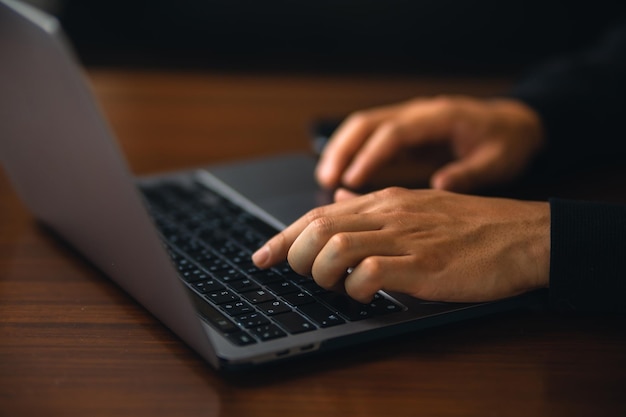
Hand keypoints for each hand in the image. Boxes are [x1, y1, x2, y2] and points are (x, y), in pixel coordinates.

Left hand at [252, 187, 549, 302]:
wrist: (523, 234)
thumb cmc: (470, 225)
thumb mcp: (417, 204)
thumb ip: (374, 204)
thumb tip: (340, 197)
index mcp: (385, 199)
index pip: (319, 212)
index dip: (284, 237)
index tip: (262, 257)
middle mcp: (389, 213)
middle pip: (318, 227)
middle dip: (297, 255)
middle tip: (302, 275)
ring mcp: (407, 237)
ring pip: (338, 246)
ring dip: (322, 271)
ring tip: (333, 284)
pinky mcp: (426, 264)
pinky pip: (372, 272)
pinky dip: (356, 287)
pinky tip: (363, 294)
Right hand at [315, 96, 544, 192]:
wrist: (512, 124)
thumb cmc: (505, 142)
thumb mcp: (498, 161)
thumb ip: (470, 173)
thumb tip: (440, 184)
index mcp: (440, 117)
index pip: (394, 132)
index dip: (370, 155)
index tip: (352, 180)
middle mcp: (417, 112)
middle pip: (367, 123)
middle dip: (342, 150)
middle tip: (326, 180)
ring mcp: (408, 118)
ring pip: (362, 127)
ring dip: (340, 150)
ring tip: (325, 179)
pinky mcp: (404, 131)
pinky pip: (369, 137)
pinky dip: (350, 153)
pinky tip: (340, 176)